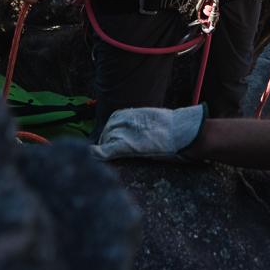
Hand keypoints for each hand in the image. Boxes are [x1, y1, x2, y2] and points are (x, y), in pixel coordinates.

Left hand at [90, 104, 208, 161]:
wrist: (181, 132)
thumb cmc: (171, 128)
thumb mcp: (151, 118)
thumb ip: (138, 122)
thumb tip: (135, 129)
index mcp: (128, 113)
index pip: (111, 123)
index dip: (111, 133)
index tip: (111, 140)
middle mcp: (123, 120)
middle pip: (107, 133)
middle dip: (109, 142)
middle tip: (117, 151)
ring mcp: (123, 132)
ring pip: (106, 142)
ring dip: (107, 148)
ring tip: (116, 156)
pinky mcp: (125, 146)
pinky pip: (105, 151)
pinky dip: (96, 154)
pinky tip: (89, 156)